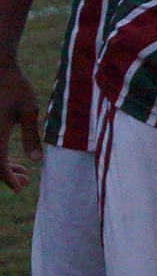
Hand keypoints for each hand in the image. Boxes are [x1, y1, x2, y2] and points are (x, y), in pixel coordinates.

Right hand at [0, 56, 37, 190]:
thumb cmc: (15, 88)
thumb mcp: (28, 112)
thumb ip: (30, 136)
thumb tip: (35, 161)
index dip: (9, 179)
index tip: (20, 188)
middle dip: (6, 175)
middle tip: (25, 180)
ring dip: (2, 166)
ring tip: (23, 171)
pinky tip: (10, 157)